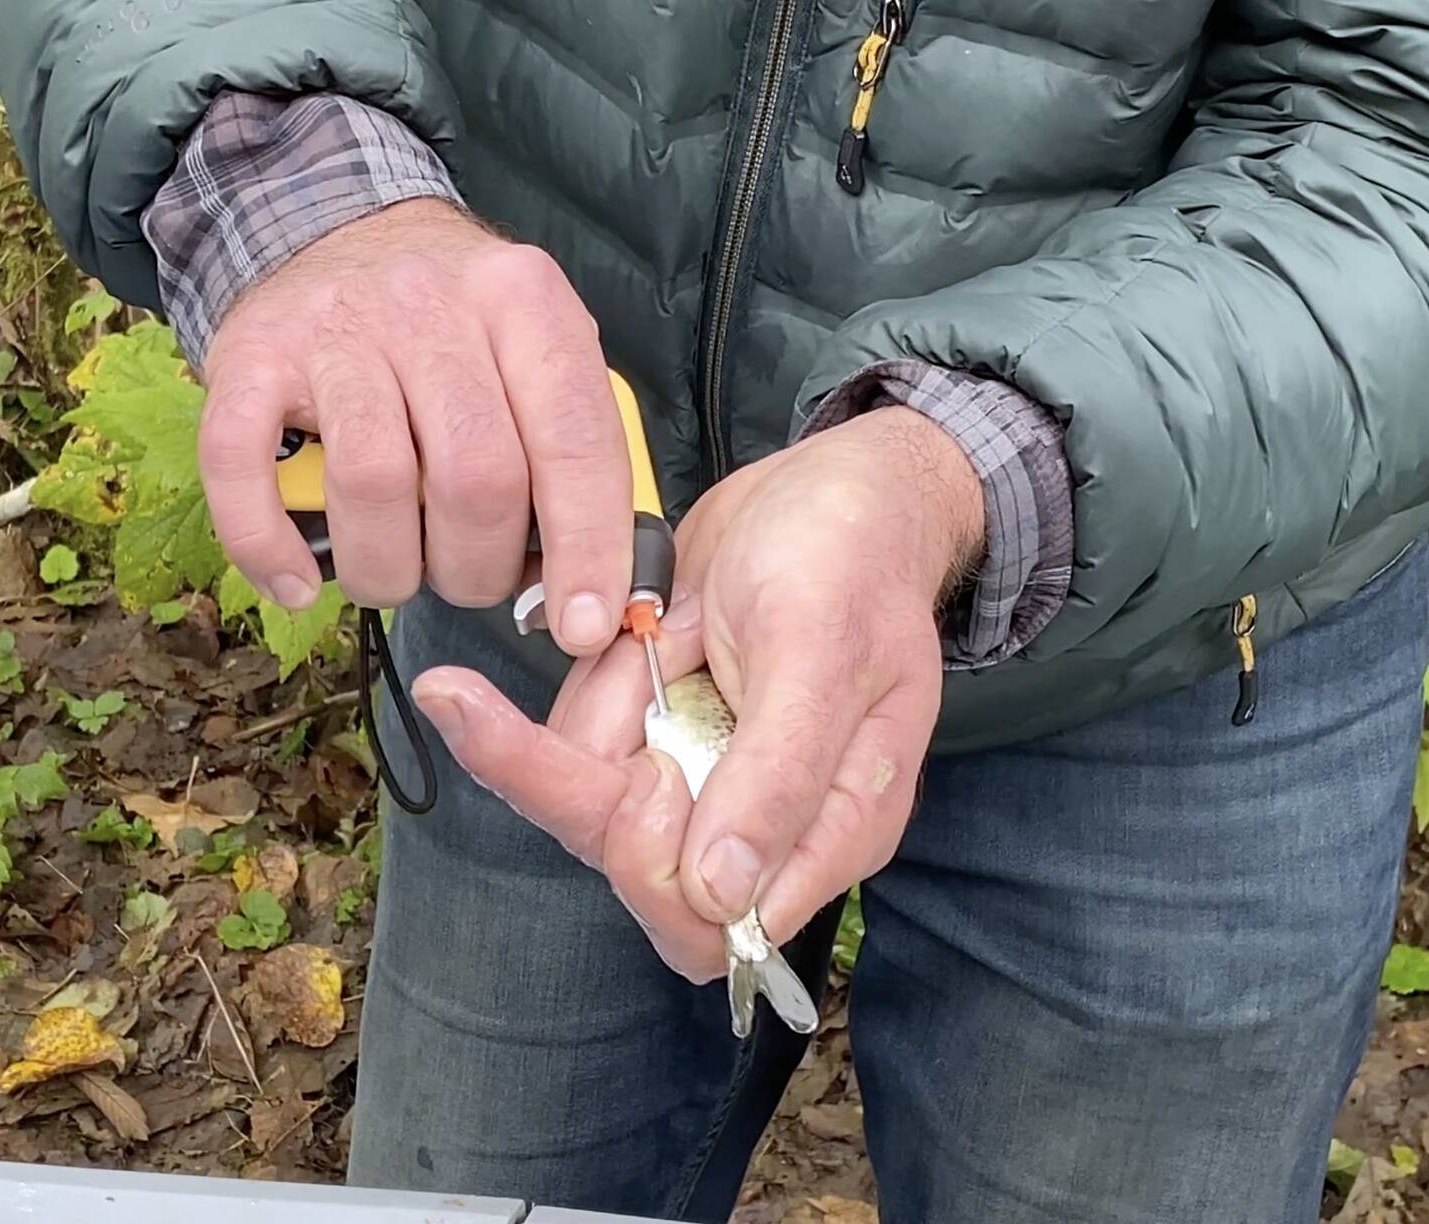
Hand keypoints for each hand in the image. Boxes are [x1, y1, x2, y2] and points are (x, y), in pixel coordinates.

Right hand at [197, 197, 631, 655]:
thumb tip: (592, 589)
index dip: (587, 547)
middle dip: (480, 567)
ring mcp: (335, 327)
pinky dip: (268, 544)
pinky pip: (243, 465)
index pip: (574, 440)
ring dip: (391, 569)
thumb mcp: (538, 355)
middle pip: (477, 476)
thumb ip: (574, 451)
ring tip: (398, 576)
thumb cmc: (457, 329)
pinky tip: (299, 581)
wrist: (334, 226)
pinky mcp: (248, 355)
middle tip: (471, 579)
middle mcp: (433, 306)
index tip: (585, 625)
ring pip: (376, 482)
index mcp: (527, 304)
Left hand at [412, 407, 983, 979]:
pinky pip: (578, 744)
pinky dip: (591, 683)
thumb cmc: (851, 556)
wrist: (827, 487)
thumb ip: (779, 776)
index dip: (655, 863)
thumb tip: (727, 896)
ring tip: (667, 624)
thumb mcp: (822, 652)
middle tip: (634, 669)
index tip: (653, 774)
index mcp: (829, 829)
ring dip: (600, 709)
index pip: (709, 921)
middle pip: (633, 870)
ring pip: (588, 802)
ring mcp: (702, 780)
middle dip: (598, 779)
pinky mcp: (655, 736)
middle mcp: (760, 824)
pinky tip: (643, 621)